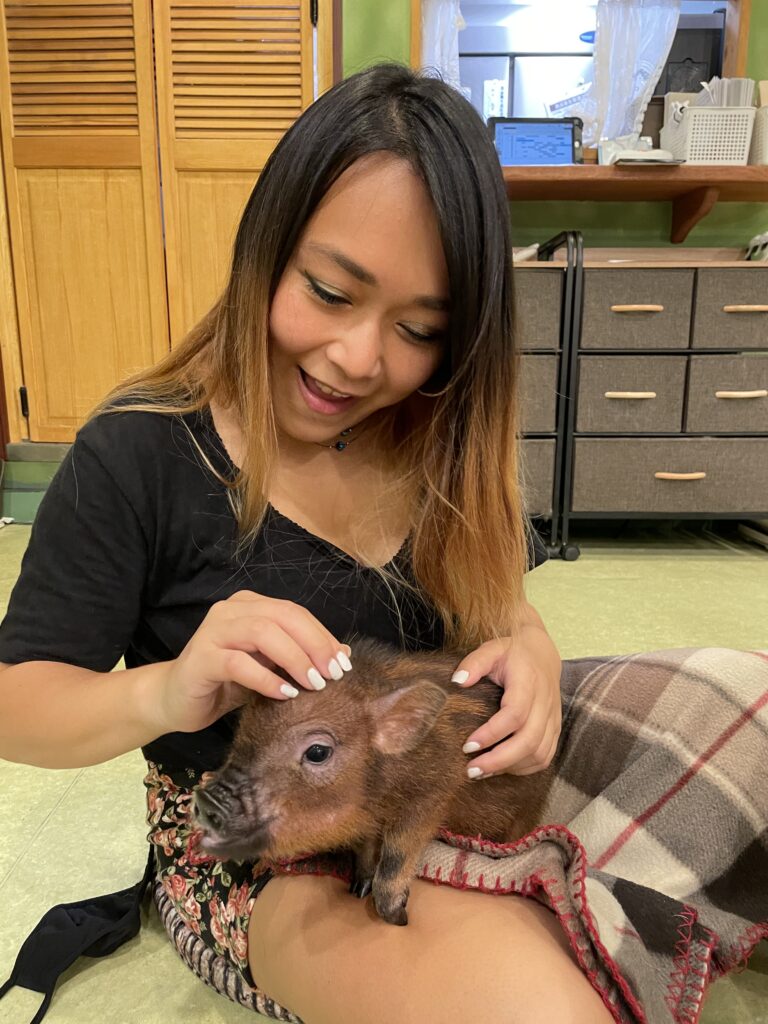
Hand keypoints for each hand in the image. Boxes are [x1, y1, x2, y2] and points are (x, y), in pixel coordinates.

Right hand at [152, 591, 351, 734]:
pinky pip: (238, 663)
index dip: (322, 636)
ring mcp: (213, 631)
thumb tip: (343, 653)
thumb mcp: (270, 668)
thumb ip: (300, 657)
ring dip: (294, 658)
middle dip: (314, 645)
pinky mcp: (201, 658)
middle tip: (333, 674)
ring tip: (313, 684)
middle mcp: (231, 610)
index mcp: (250, 606)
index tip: (343, 663)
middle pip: (283, 616)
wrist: (174, 700)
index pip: (295, 613)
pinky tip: (284, 694)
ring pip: (262, 632)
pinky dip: (266, 678)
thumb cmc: (227, 683)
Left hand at [453, 620, 561, 777]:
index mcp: (528, 681)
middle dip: (499, 760)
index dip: (492, 734)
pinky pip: (545, 756)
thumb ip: (473, 663)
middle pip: (529, 741)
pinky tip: (502, 768)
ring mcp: (553, 717)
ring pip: (539, 753)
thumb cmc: (512, 653)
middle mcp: (545, 702)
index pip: (515, 714)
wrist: (542, 654)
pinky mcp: (556, 728)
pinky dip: (524, 767)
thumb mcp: (491, 650)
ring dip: (511, 767)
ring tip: (482, 771)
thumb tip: (457, 682)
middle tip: (472, 770)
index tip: (468, 746)